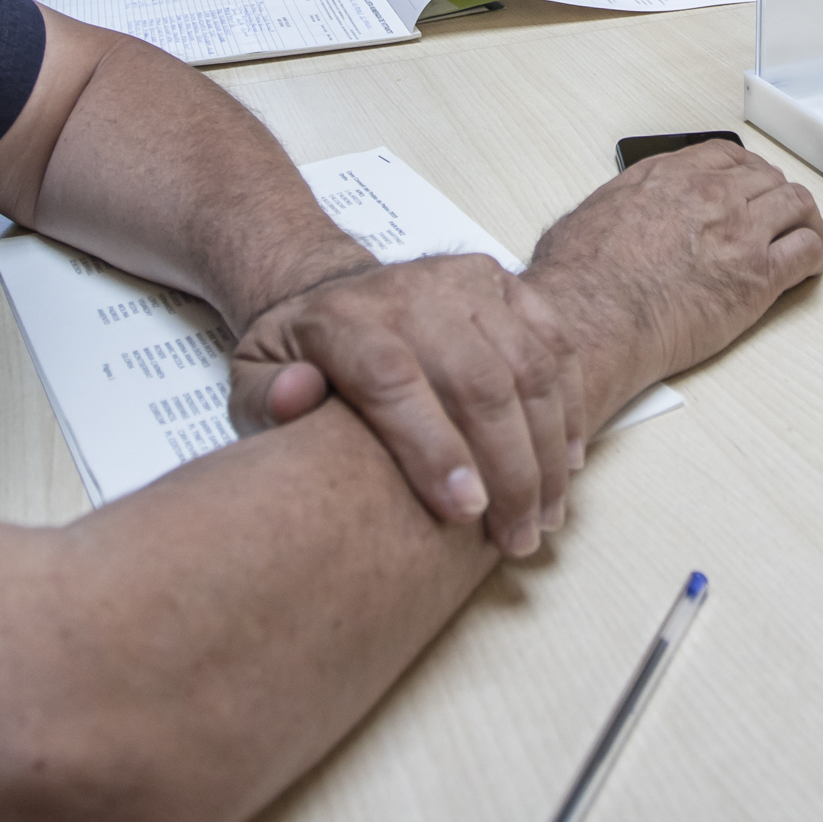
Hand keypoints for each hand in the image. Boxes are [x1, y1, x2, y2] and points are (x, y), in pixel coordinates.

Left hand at [227, 255, 581, 558]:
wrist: (332, 287)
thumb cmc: (299, 354)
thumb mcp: (253, 375)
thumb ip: (267, 397)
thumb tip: (298, 396)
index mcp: (343, 320)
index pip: (396, 379)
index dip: (435, 448)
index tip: (465, 512)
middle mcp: (411, 292)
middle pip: (478, 380)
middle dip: (509, 469)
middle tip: (518, 539)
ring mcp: (464, 282)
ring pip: (528, 366)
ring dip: (547, 448)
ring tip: (546, 515)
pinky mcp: (504, 282)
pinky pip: (555, 342)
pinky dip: (569, 404)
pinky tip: (568, 460)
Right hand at [526, 138, 822, 423]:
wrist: (591, 315)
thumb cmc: (579, 277)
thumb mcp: (588, 216)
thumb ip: (615, 208)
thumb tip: (610, 219)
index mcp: (670, 176)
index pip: (726, 156)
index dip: (747, 170)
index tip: (751, 182)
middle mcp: (712, 195)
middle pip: (767, 178)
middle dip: (778, 193)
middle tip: (783, 211)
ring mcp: (739, 233)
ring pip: (797, 206)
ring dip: (806, 219)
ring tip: (810, 234)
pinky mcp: (757, 278)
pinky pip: (804, 253)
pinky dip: (812, 255)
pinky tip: (808, 265)